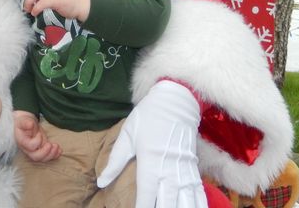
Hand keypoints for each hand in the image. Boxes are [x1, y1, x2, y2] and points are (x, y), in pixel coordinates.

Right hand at [13, 110, 61, 161]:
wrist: (27, 123)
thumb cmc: (25, 122)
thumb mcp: (23, 120)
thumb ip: (26, 122)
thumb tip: (30, 124)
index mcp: (23, 142)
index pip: (30, 146)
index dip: (36, 142)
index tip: (39, 133)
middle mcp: (28, 149)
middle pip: (36, 156)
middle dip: (45, 152)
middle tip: (50, 144)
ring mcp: (36, 151)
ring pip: (43, 158)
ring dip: (51, 154)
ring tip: (56, 146)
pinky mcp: (42, 150)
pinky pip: (48, 156)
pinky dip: (55, 155)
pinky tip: (60, 150)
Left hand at [23, 0, 89, 20]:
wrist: (83, 3)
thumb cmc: (71, 1)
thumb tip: (37, 2)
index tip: (28, 3)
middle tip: (26, 8)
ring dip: (29, 3)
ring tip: (29, 10)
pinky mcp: (56, 0)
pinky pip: (41, 3)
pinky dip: (36, 8)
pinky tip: (35, 13)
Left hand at [97, 80, 207, 207]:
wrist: (175, 101)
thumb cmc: (148, 117)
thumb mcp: (127, 135)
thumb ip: (114, 162)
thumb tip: (100, 182)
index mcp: (150, 163)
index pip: (146, 196)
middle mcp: (169, 171)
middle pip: (168, 204)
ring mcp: (184, 171)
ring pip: (186, 201)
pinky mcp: (194, 169)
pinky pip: (198, 193)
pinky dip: (198, 204)